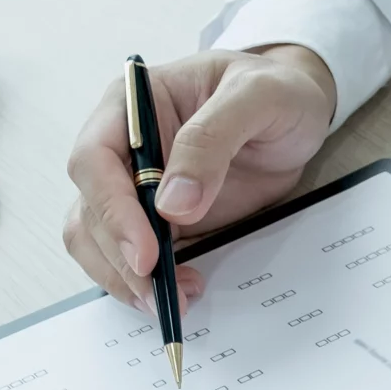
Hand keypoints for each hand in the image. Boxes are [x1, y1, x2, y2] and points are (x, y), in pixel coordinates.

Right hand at [62, 45, 336, 310]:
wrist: (299, 111)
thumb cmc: (276, 89)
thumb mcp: (257, 96)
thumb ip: (212, 139)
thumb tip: (172, 204)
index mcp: (131, 104)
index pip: (94, 159)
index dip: (112, 209)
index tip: (146, 251)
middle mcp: (122, 147)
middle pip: (91, 210)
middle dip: (120, 257)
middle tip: (162, 292)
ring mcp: (136, 187)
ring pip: (98, 240)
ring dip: (126, 277)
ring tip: (175, 300)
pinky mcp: (158, 220)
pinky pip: (131, 257)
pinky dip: (146, 281)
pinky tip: (181, 291)